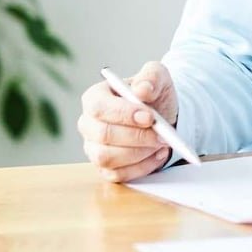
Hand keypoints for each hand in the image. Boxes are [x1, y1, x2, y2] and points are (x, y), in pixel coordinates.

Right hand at [77, 61, 178, 182]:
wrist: (163, 117)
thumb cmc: (154, 95)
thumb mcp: (158, 77)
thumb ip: (151, 77)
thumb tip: (142, 89)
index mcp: (95, 97)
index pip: (99, 107)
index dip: (124, 114)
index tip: (150, 117)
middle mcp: (88, 124)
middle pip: (103, 135)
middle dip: (136, 137)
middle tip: (163, 136)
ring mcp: (93, 148)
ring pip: (108, 158)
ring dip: (139, 154)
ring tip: (161, 143)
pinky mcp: (104, 168)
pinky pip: (118, 175)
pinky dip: (142, 167)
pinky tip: (157, 155)